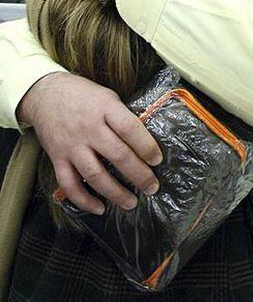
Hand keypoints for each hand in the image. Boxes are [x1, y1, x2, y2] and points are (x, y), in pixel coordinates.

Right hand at [17, 72, 162, 214]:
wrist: (45, 94)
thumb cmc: (83, 95)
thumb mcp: (108, 96)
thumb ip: (123, 116)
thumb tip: (146, 139)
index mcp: (105, 108)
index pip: (130, 129)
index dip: (147, 146)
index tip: (157, 160)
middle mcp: (89, 128)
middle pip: (118, 155)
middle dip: (139, 175)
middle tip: (152, 187)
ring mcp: (72, 145)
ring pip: (95, 175)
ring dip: (115, 192)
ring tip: (131, 202)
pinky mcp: (57, 158)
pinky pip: (69, 184)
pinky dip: (84, 200)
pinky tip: (99, 208)